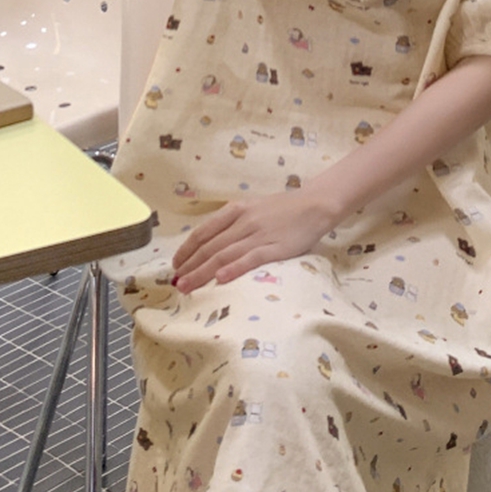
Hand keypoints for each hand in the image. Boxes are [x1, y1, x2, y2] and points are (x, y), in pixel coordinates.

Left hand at [171, 190, 338, 292]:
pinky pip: (251, 259)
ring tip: (187, 286)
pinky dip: (234, 269)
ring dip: (202, 272)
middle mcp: (243, 221)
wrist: (314, 205)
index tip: (175, 265)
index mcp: (235, 210)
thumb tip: (208, 244)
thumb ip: (232, 223)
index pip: (203, 232)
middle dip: (190, 266)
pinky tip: (220, 279)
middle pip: (210, 247)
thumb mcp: (252, 208)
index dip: (186, 250)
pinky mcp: (275, 247)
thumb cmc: (281, 209)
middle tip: (176, 283)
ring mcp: (258, 234)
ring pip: (224, 255)